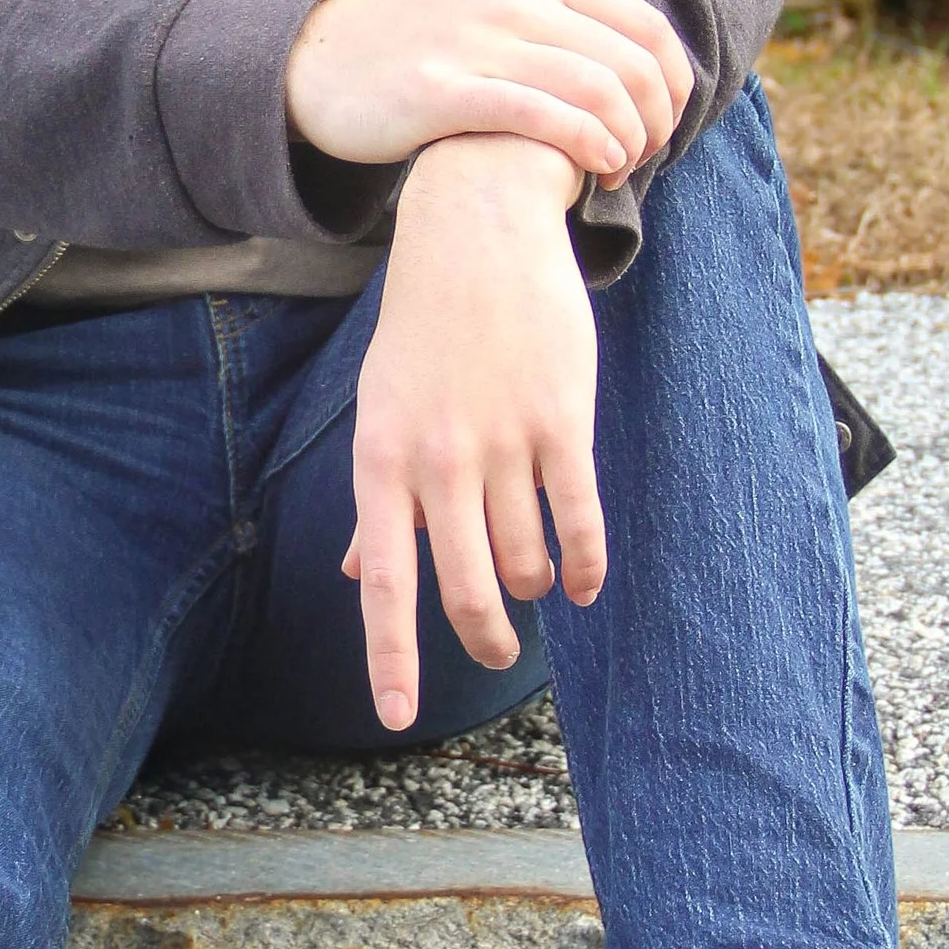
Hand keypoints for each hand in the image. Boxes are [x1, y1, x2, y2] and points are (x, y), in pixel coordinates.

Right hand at [285, 0, 691, 185]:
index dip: (672, 76)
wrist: (328, 62)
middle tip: (654, 151)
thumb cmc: (421, 22)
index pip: (642, 20)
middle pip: (630, 57)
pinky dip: (588, 144)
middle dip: (658, 115)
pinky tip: (599, 166)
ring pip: (596, 88)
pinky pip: (543, 117)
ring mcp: (478, 38)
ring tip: (625, 166)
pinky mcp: (446, 90)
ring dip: (630, 138)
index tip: (668, 116)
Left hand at [344, 134, 604, 731]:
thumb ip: (381, 501)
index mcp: (381, 462)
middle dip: (486, 638)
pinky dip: (585, 566)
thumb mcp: (382, 410)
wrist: (476, 231)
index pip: (386, 585)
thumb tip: (363, 573)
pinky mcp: (561, 420)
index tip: (396, 717)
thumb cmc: (423, 331)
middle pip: (464, 589)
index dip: (392, 657)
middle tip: (499, 653)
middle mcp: (437, 460)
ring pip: (524, 561)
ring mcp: (501, 441)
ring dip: (534, 589)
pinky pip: (578, 521)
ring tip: (536, 585)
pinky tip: (586, 584)